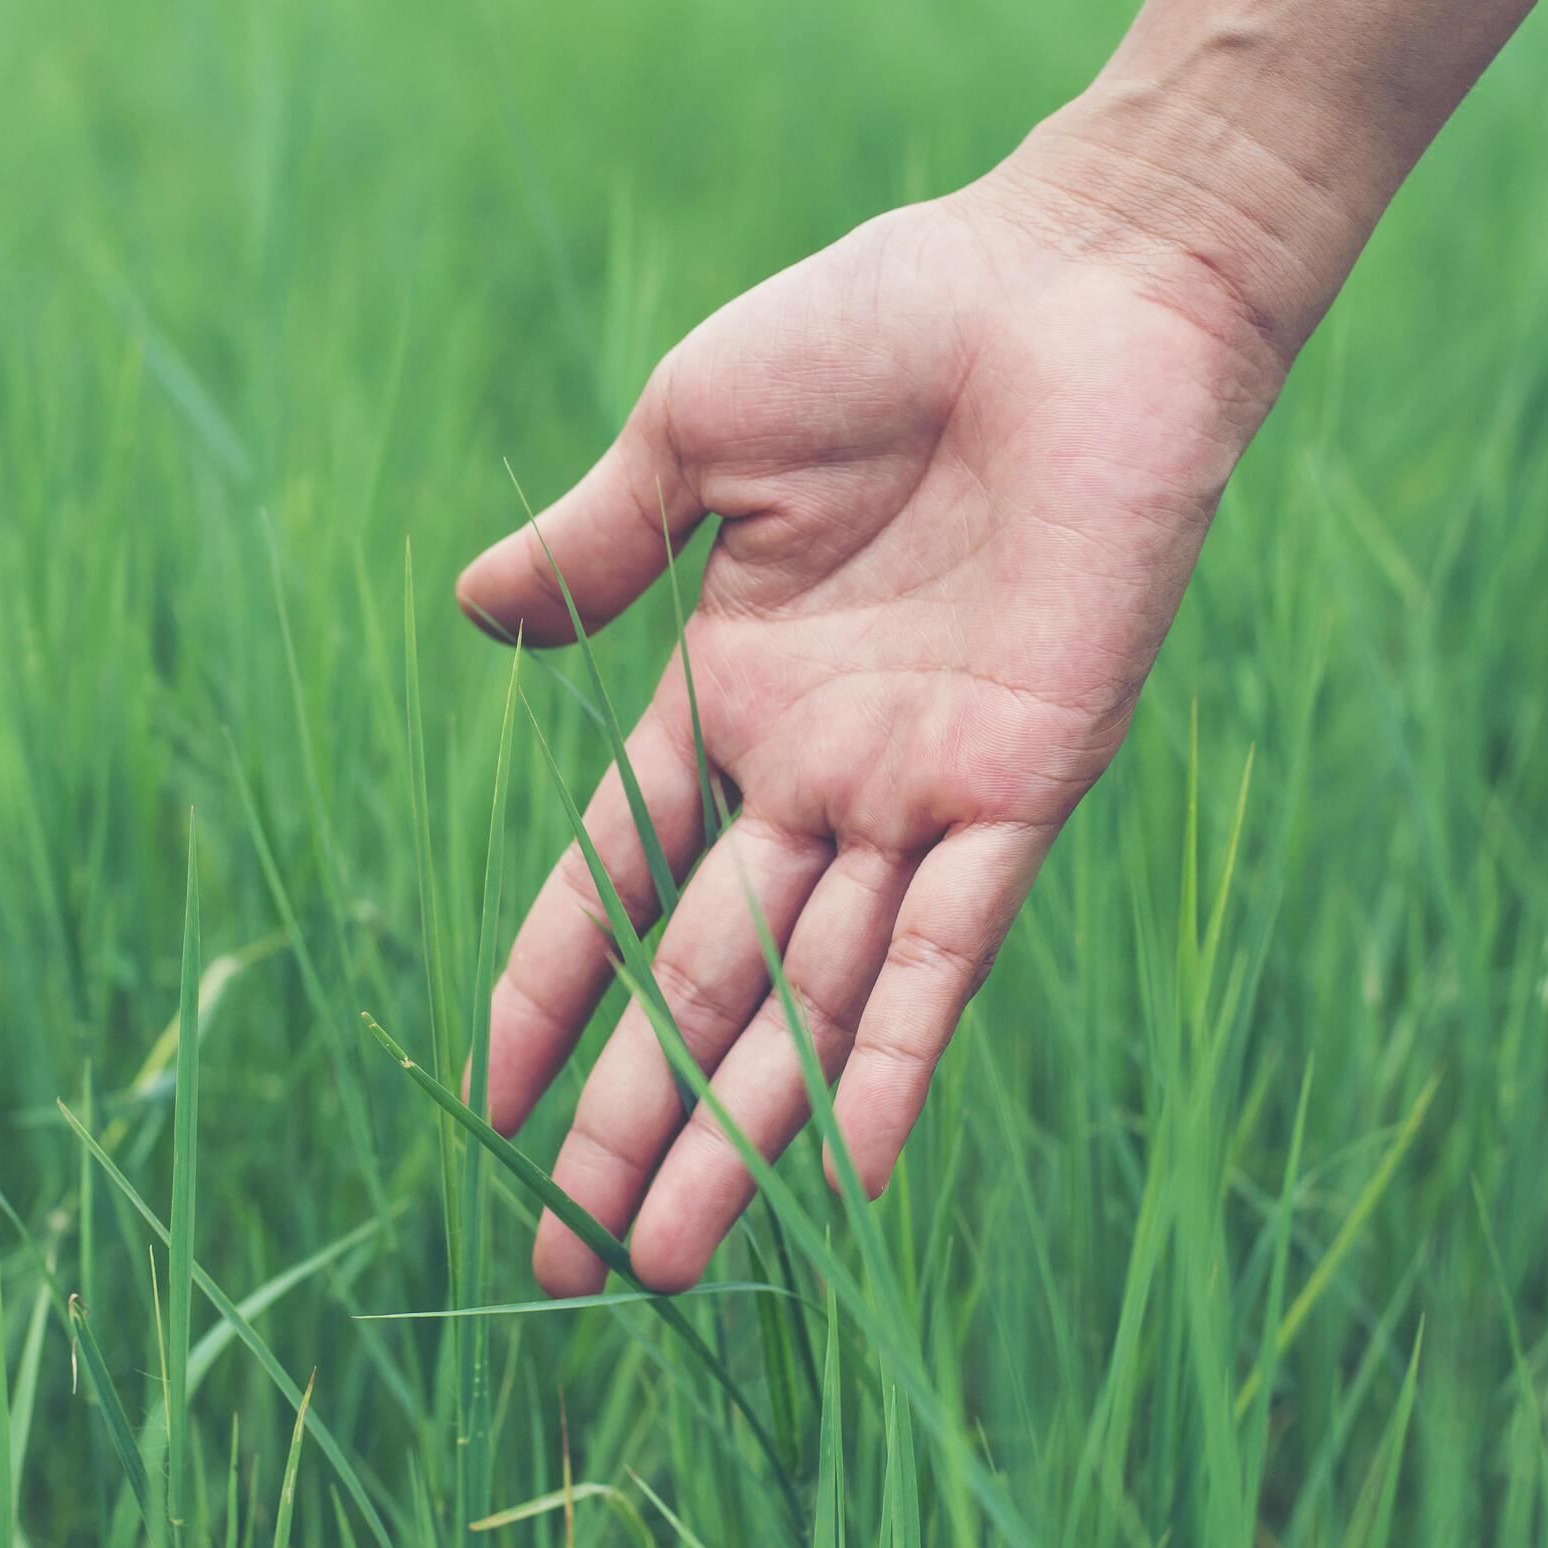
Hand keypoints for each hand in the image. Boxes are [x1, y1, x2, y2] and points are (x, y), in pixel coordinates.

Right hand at [458, 153, 1295, 1295]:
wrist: (1076, 280)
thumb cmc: (888, 323)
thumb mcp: (695, 438)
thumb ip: (595, 547)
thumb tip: (471, 613)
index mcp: (733, 690)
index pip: (616, 880)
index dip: (550, 995)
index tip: (493, 1105)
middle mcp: (822, 768)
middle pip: (704, 982)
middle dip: (636, 1125)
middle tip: (572, 1267)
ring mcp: (920, 788)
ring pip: (807, 997)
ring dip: (738, 1132)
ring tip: (666, 1266)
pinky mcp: (1026, 780)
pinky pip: (950, 945)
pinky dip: (894, 1053)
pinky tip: (841, 1175)